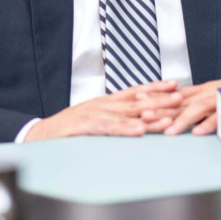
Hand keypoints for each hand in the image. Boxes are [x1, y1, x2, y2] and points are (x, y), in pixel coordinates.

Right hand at [24, 81, 182, 140]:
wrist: (40, 135)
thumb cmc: (69, 130)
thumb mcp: (95, 120)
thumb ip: (115, 118)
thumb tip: (139, 119)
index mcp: (106, 102)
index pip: (134, 91)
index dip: (154, 87)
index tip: (174, 84)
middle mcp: (102, 105)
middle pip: (135, 100)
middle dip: (159, 98)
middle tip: (179, 96)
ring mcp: (93, 114)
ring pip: (125, 113)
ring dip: (148, 113)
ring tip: (167, 114)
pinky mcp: (84, 127)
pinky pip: (108, 128)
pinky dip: (125, 129)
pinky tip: (139, 130)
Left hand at [141, 74, 220, 136]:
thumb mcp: (214, 98)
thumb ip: (197, 104)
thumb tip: (178, 116)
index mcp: (201, 89)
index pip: (173, 94)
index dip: (155, 98)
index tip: (136, 103)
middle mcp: (208, 90)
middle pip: (180, 101)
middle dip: (161, 109)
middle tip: (142, 118)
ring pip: (198, 107)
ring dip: (181, 120)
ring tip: (167, 132)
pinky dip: (209, 124)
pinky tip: (198, 133)